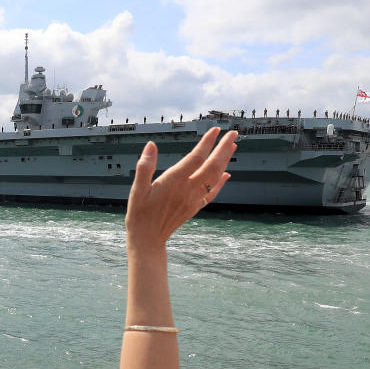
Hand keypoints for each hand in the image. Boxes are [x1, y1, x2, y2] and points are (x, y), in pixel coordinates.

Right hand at [124, 127, 234, 255]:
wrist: (148, 239)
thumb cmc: (139, 214)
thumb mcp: (137, 189)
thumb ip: (145, 166)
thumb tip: (151, 145)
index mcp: (173, 182)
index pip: (195, 158)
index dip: (207, 143)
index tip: (214, 130)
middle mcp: (187, 190)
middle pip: (211, 166)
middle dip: (223, 148)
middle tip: (232, 133)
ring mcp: (193, 199)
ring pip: (215, 178)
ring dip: (225, 161)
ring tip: (232, 146)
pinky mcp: (195, 207)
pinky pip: (212, 193)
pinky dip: (221, 182)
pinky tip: (226, 173)